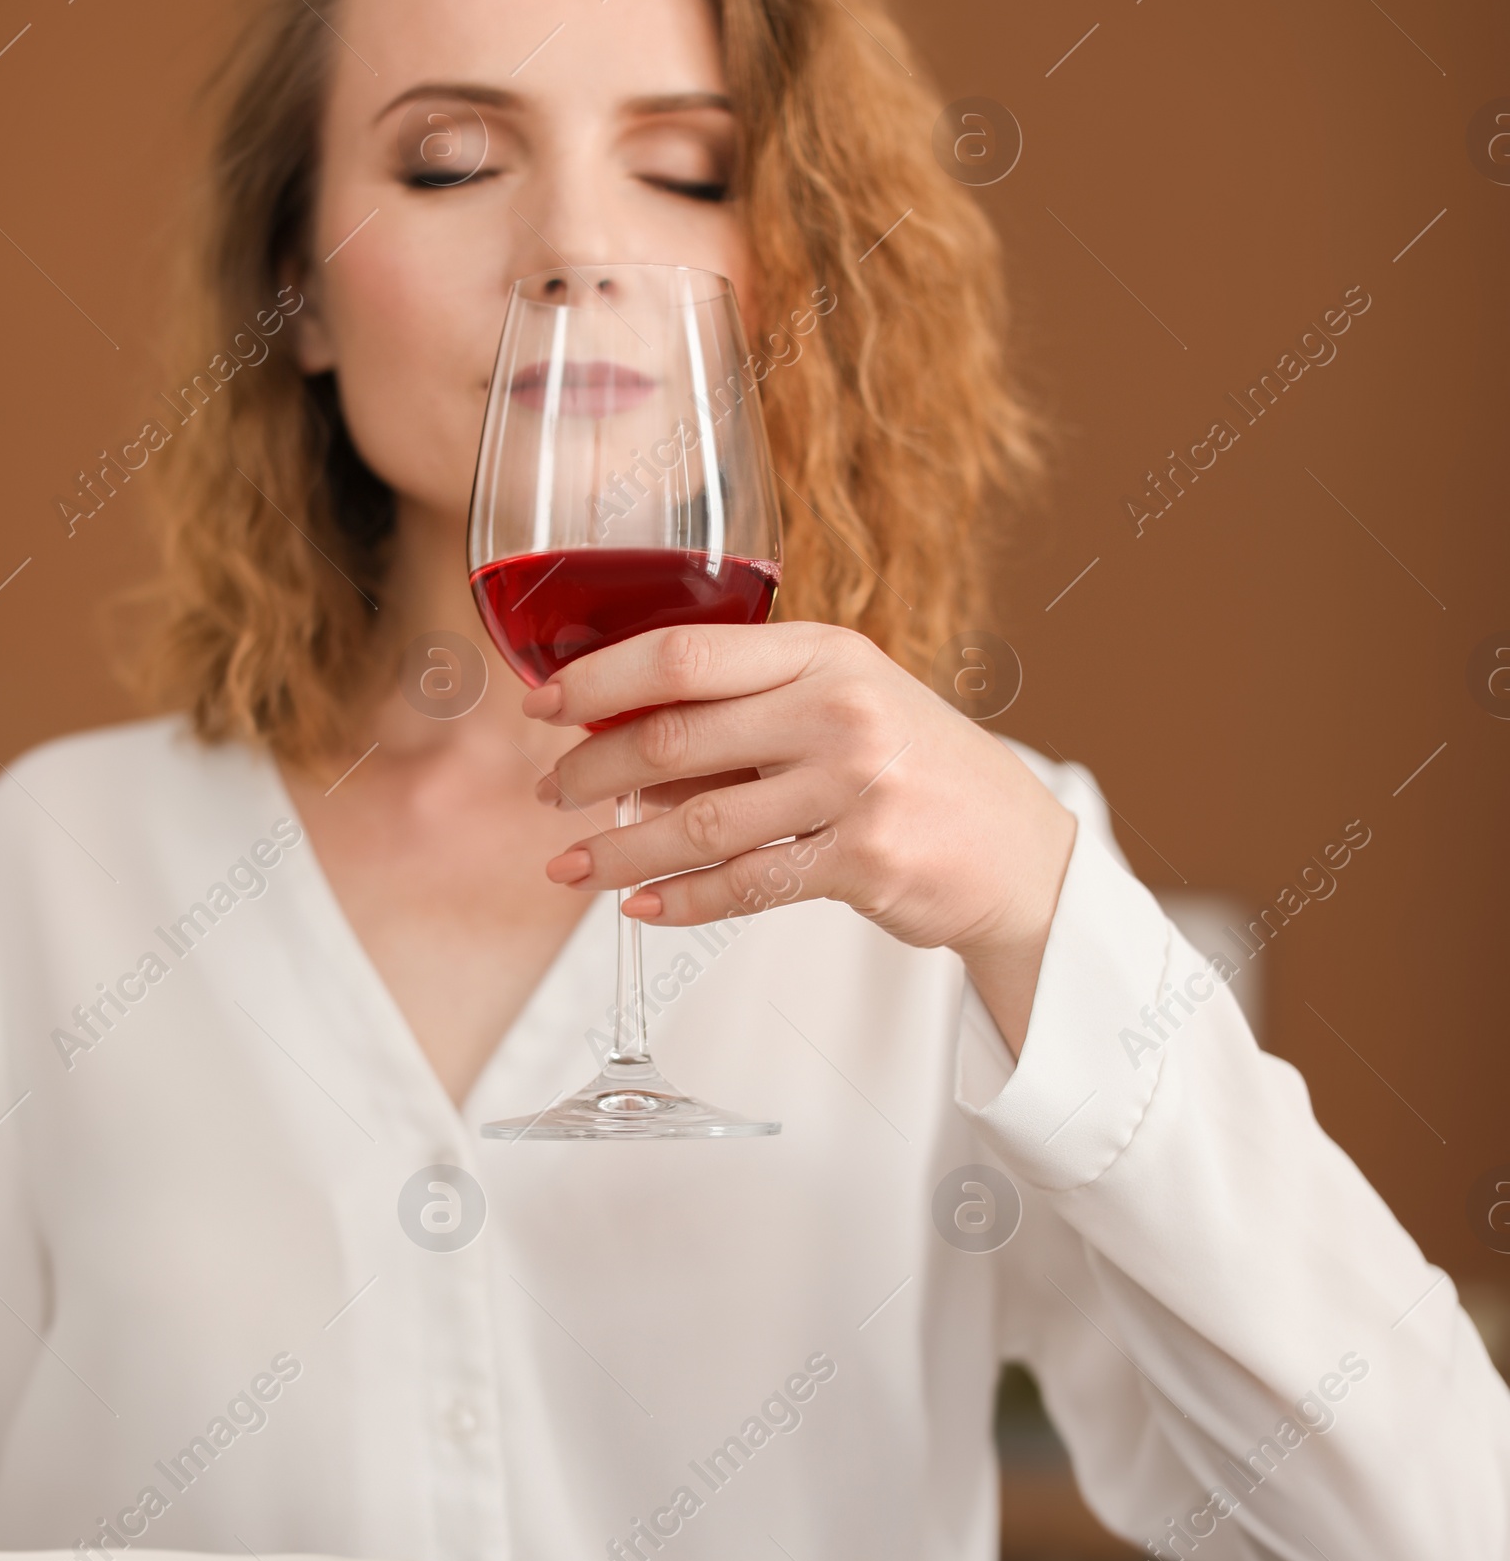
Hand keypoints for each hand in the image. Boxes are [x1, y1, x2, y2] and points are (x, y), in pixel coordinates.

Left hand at [525, 623, 1076, 1055]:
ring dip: (620, 849)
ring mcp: (855, 786)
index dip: (598, 679)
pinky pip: (746, 885)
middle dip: (592, 770)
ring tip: (571, 866)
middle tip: (550, 794)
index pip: (684, 654)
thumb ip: (751, 710)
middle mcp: (838, 709)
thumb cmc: (914, 771)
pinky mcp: (864, 861)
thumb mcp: (845, 705)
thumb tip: (621, 738)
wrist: (1018, 850)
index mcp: (825, 652)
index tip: (541, 704)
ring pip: (699, 822)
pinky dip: (683, 901)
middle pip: (676, 736)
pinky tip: (641, 907)